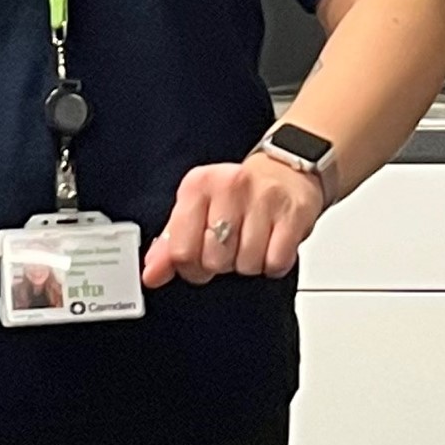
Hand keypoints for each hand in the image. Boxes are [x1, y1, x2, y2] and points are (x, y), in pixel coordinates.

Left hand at [142, 155, 325, 287]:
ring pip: (246, 264)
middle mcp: (229, 186)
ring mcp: (263, 198)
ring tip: (253, 241)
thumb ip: (170, 244)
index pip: (181, 250)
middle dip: (222, 265)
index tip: (200, 258)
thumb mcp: (197, 209)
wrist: (286, 169)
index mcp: (198, 185)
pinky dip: (273, 264)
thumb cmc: (237, 194)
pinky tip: (272, 244)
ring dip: (249, 263)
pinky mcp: (293, 213)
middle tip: (231, 247)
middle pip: (214, 261)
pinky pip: (276, 262)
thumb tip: (151, 275)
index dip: (190, 267)